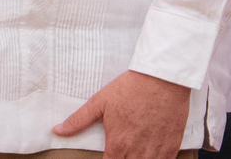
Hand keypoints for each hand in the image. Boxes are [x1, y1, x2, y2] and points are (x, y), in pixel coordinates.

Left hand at [53, 70, 190, 158]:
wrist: (162, 79)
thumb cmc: (129, 89)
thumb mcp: (99, 102)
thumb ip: (78, 120)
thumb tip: (58, 131)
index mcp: (118, 144)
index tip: (105, 157)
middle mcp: (138, 152)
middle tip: (117, 154)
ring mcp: (157, 151)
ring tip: (131, 154)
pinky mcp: (172, 146)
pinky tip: (149, 155)